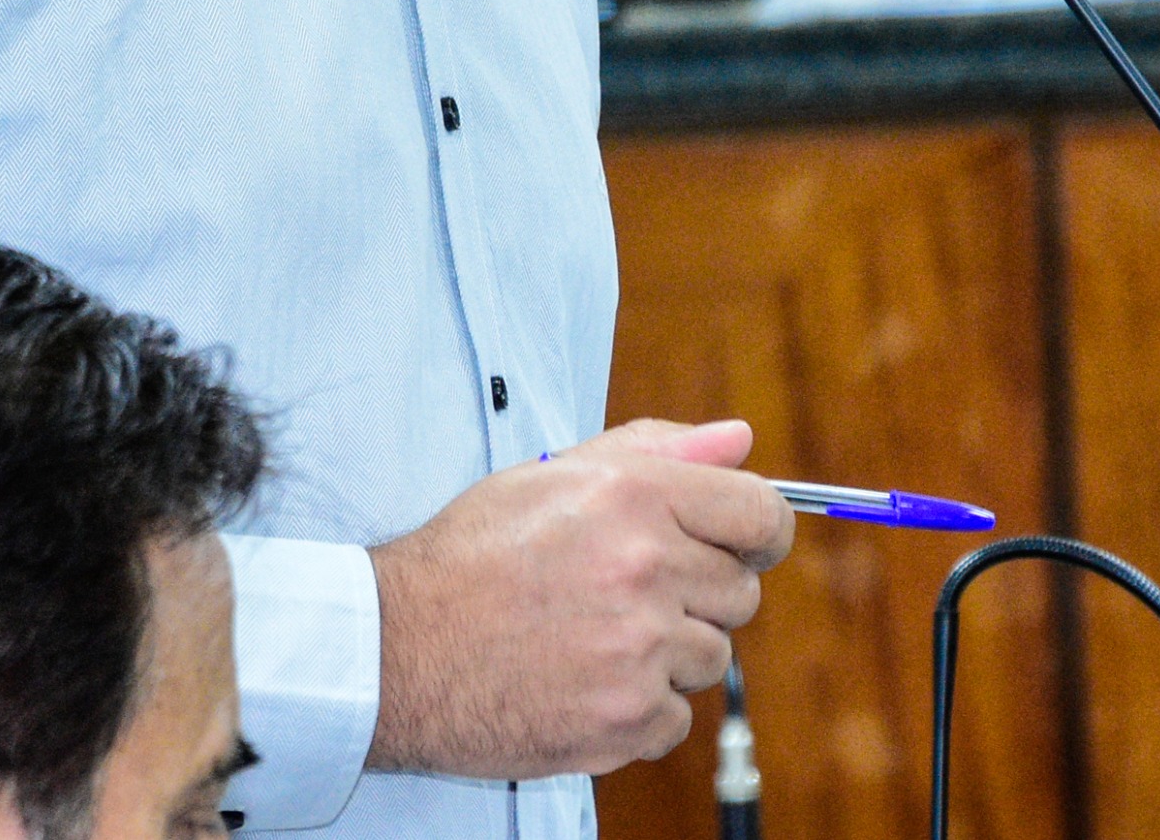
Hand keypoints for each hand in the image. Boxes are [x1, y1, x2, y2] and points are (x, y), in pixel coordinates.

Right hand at [369, 418, 794, 780]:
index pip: (759, 514)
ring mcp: (640, 651)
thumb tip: (738, 440)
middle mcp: (647, 569)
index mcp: (635, 497)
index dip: (760, 531)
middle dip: (699, 593)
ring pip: (711, 657)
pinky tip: (585, 681)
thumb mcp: (555, 474)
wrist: (400, 648)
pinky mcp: (626, 719)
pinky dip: (641, 708)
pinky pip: (678, 718)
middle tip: (631, 593)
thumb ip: (656, 450)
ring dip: (669, 653)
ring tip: (595, 637)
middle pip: (741, 592)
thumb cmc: (474, 554)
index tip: (746, 545)